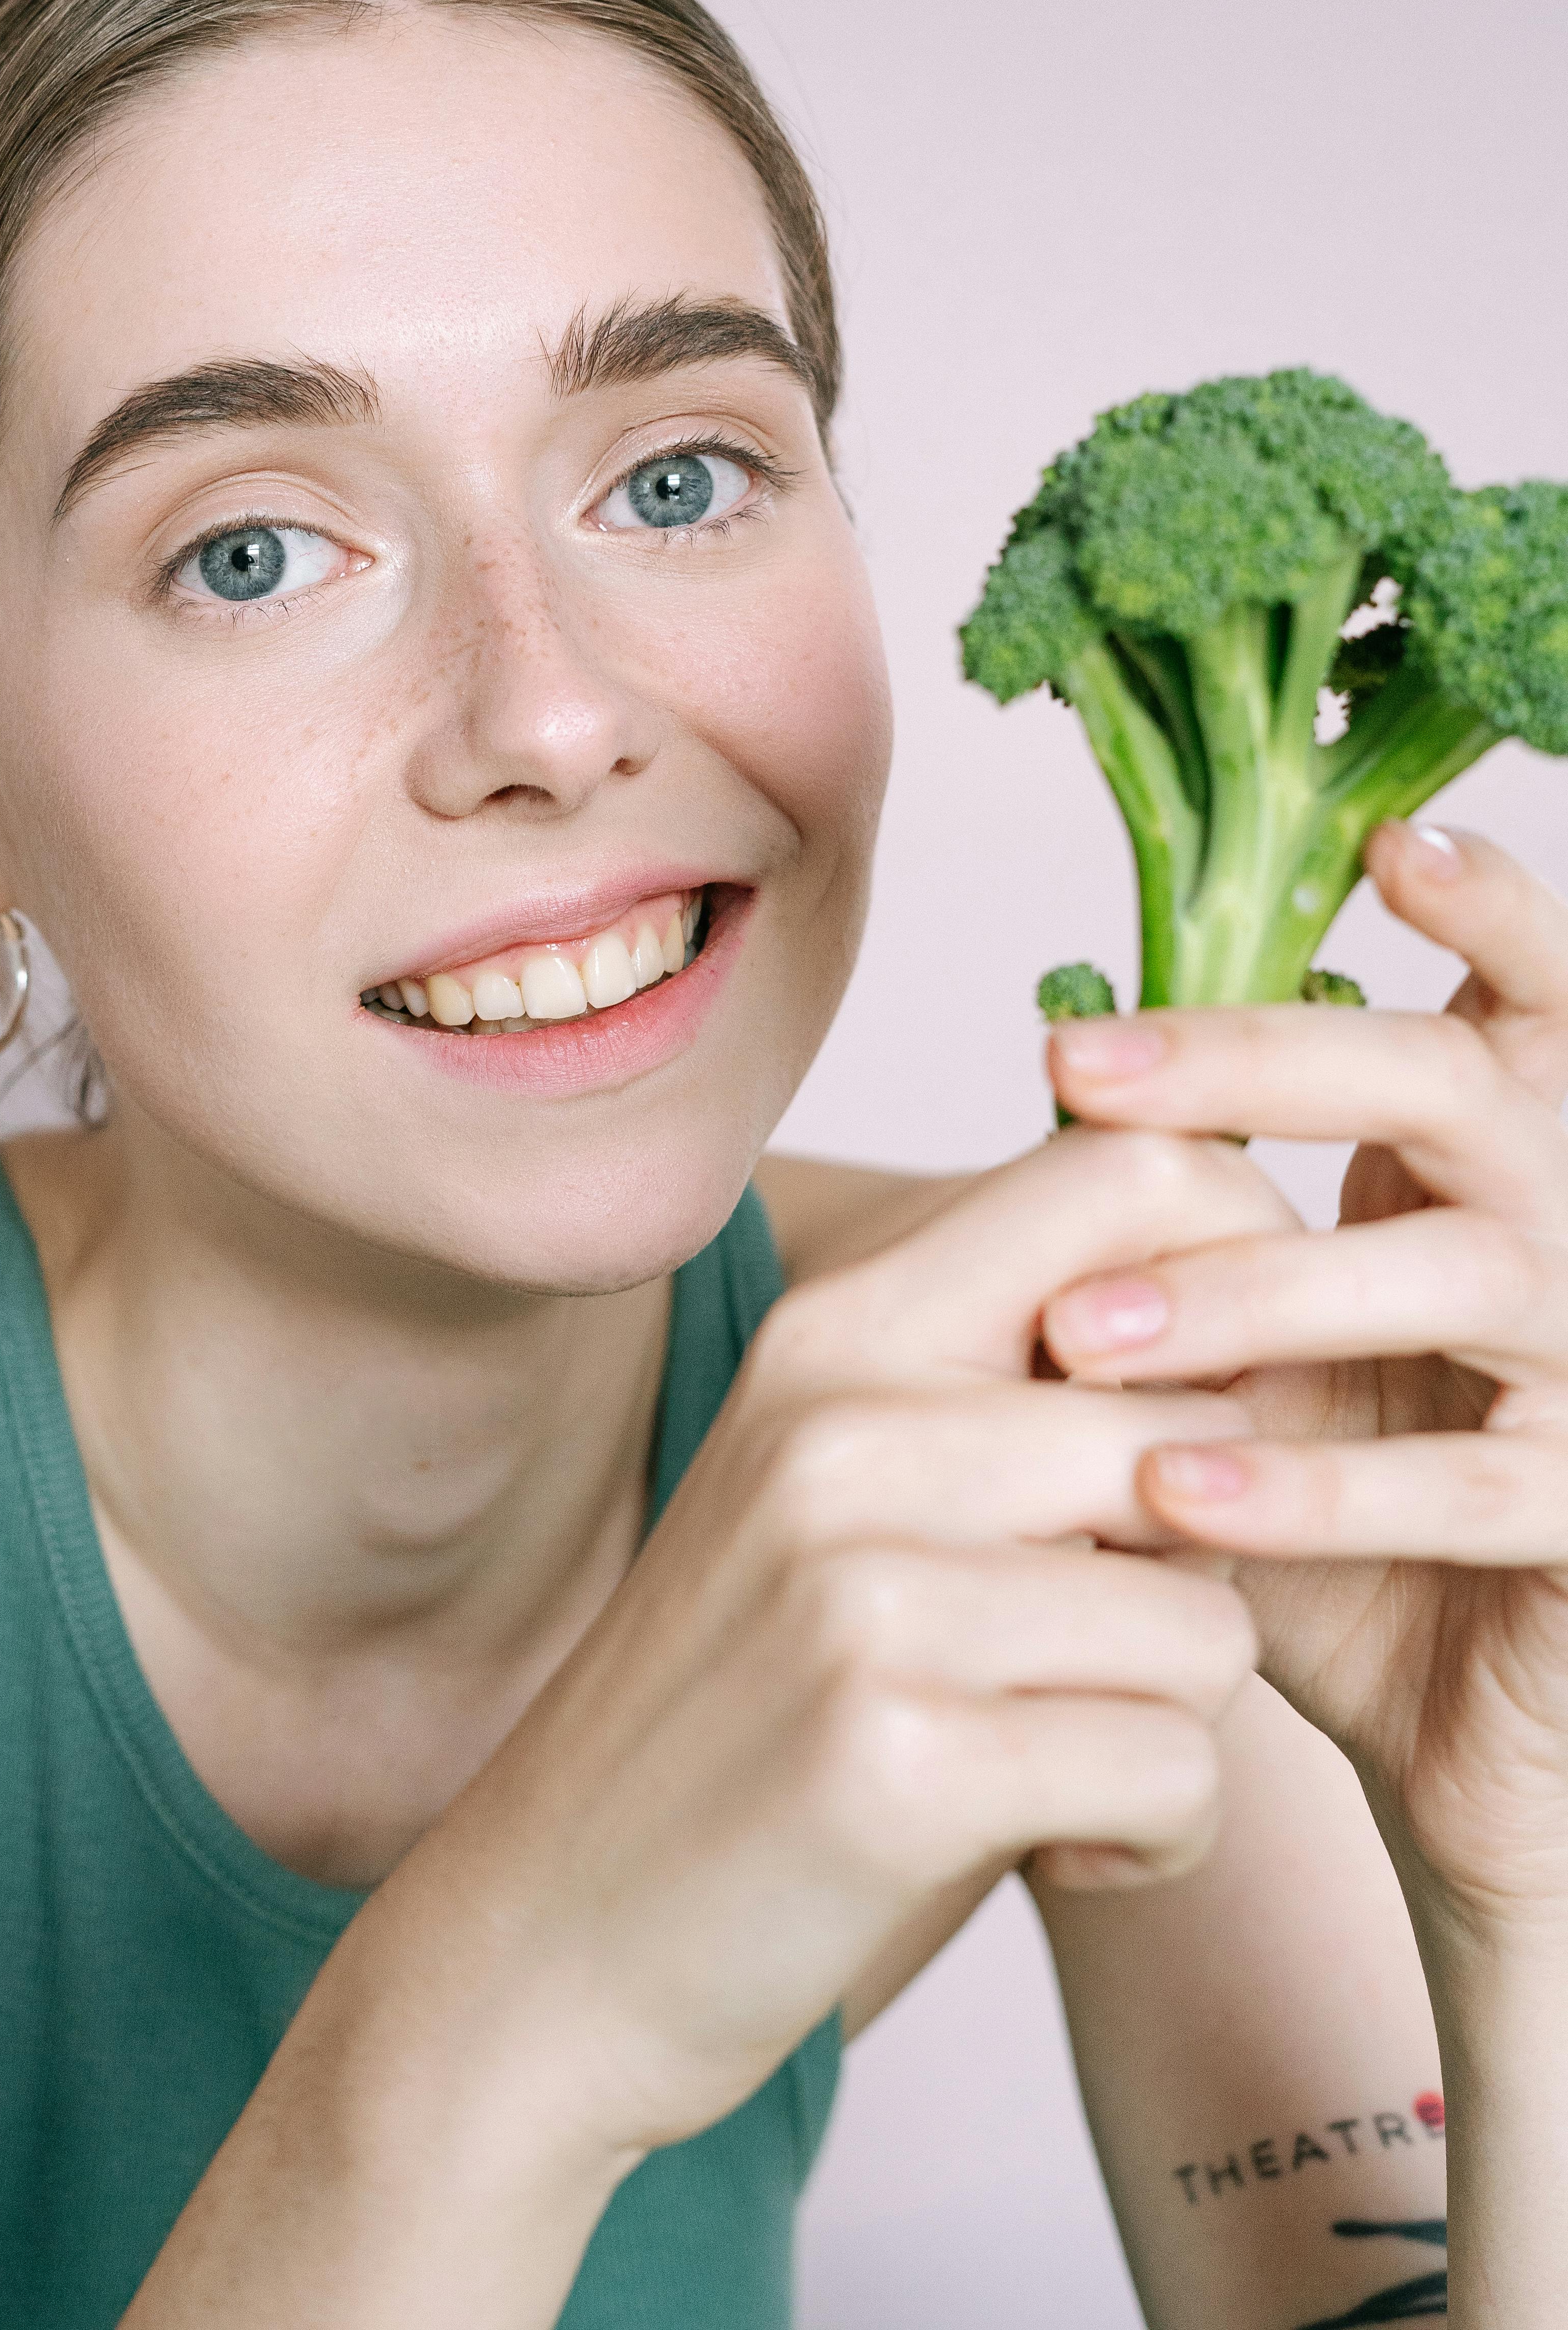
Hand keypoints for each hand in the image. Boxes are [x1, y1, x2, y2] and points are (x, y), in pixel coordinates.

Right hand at [363, 1132, 1280, 2175]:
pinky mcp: (901, 1760)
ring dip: (1172, 1724)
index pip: (1126, 1174)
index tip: (1213, 1398)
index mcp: (834, 1329)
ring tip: (1047, 1756)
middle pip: (1209, 1434)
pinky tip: (1041, 1846)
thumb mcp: (839, 1482)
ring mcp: (862, 1591)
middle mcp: (842, 1426)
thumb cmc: (748, 1705)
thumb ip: (1006, 1379)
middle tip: (1082, 1653)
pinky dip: (1147, 1838)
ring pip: (1210, 1622)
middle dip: (1197, 1570)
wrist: (554, 1931)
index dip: (1240, 1272)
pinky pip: (1176, 1772)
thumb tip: (1250, 1293)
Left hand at [1041, 821, 1567, 1938]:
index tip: (1384, 845)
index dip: (1490, 909)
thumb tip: (1068, 1101)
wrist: (1472, 1744)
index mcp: (1521, 1157)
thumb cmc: (1358, 1508)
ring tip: (1078, 1336)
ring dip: (1253, 1293)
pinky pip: (1471, 1486)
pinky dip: (1310, 1483)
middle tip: (1075, 1073)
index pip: (1530, 996)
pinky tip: (1172, 1492)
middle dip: (1266, 1063)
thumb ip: (1224, 1231)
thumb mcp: (1294, 1344)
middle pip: (1458, 1089)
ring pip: (1454, 1276)